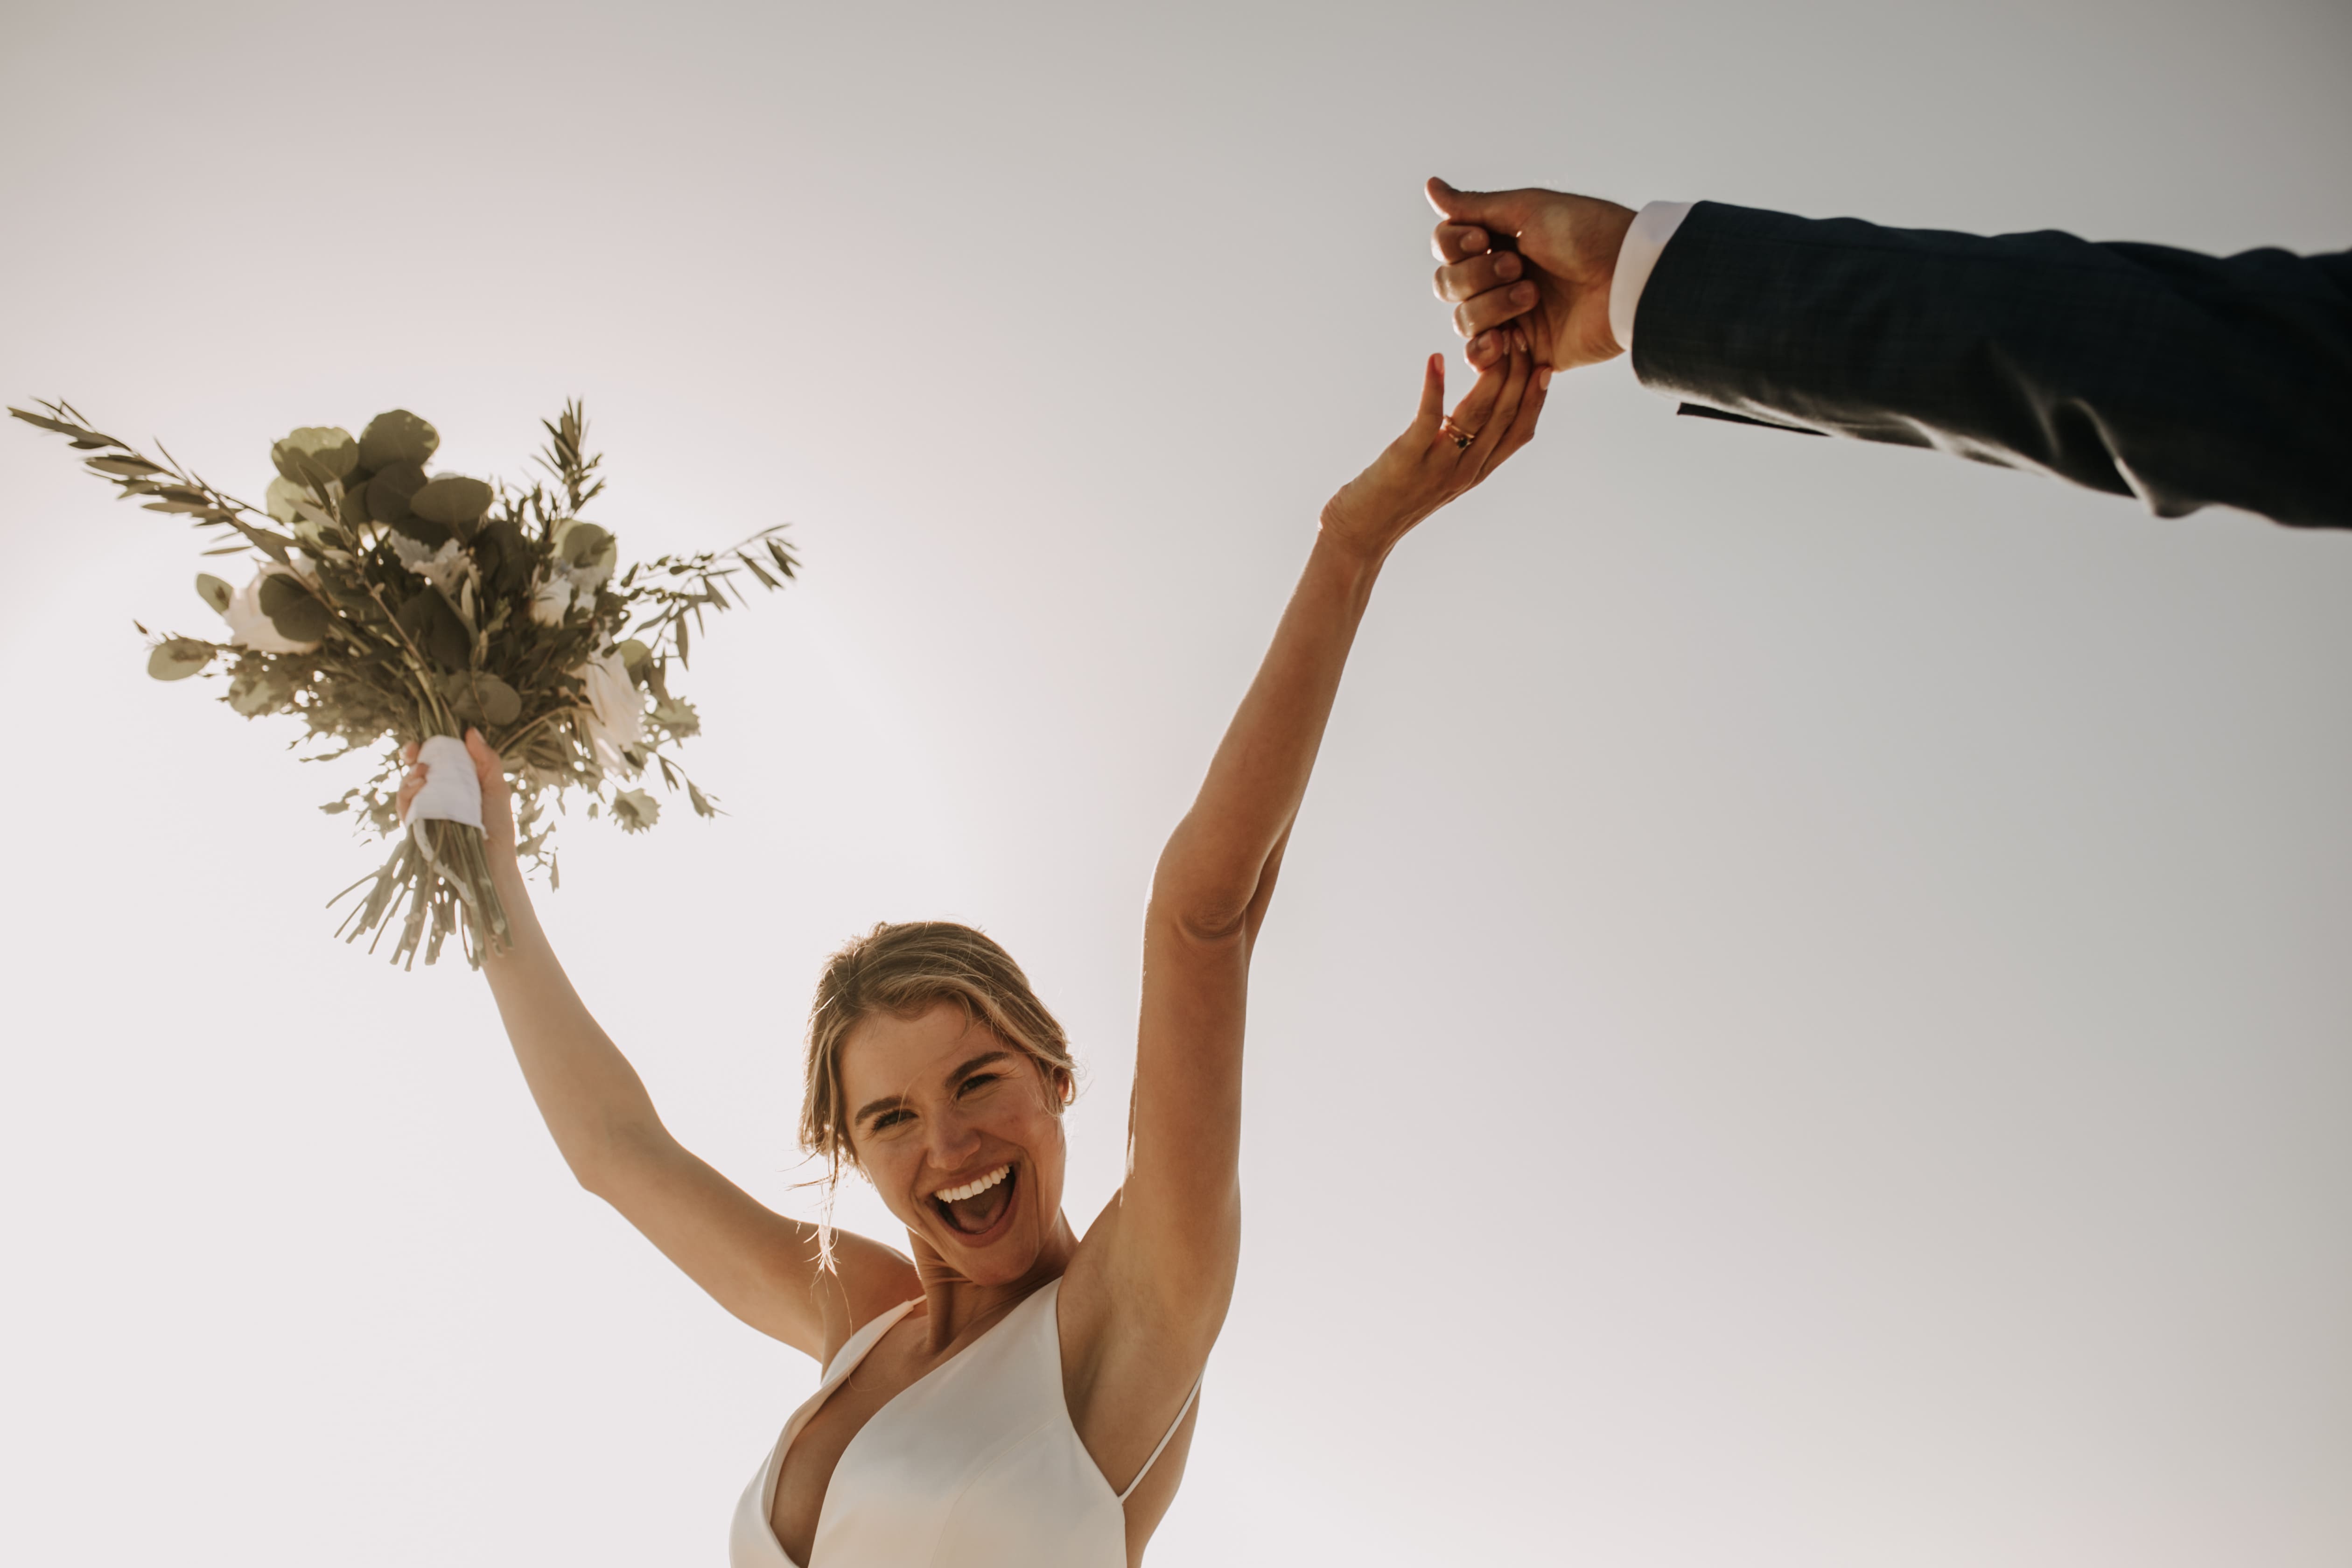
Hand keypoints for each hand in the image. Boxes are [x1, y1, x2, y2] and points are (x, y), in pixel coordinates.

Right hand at [396, 727, 516, 863]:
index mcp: (456, 782)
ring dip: (410, 775)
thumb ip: (486, 760)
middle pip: (415, 770)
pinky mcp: (417, 827)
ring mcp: (425, 810)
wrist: (492, 861)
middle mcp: (438, 795)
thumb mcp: (496, 788)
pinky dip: (407, 793)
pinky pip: (404, 806)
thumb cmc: (497, 826)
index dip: (426, 748)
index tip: (424, 741)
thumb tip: (470, 732)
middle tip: (415, 751)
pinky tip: (419, 786)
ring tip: (423, 772)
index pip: (436, 760)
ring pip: (406, 786)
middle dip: (411, 756)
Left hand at [1320, 342, 1546, 563]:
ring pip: (1477, 414)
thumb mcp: (1439, 475)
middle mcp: (1464, 470)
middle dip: (1517, 374)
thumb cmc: (1394, 500)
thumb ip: (1460, 450)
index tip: (1545, 365)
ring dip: (1490, 373)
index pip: (1520, 432)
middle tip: (1522, 336)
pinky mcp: (1407, 458)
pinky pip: (1428, 417)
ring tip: (1495, 338)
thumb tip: (1469, 417)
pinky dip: (1434, 386)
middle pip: (1504, 417)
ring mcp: (1438, 465)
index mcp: (1475, 472)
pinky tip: (1436, 359)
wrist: (1360, 535)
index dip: (1535, 399)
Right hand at [1427, 177, 1635, 372]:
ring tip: (1533, 296)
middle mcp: (1497, 278)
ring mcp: (1509, 316)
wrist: (1627, 279)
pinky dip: (1483, 349)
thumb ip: (1474, 206)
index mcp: (1498, 241)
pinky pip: (1480, 357)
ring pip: (1462, 320)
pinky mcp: (1524, 350)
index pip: (1445, 245)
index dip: (1454, 245)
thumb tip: (1430, 186)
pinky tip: (1505, 339)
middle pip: (1446, 284)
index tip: (1483, 238)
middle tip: (1519, 267)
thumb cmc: (1586, 234)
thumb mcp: (1527, 209)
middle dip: (1476, 276)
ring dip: (1492, 307)